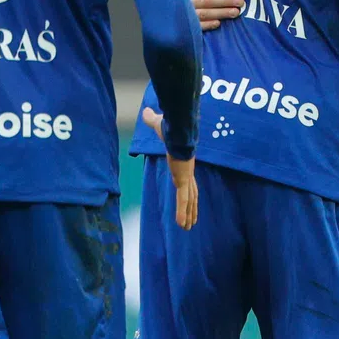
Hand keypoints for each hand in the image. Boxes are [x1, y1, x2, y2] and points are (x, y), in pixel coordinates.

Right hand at [142, 108, 198, 229]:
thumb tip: (146, 110)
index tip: (190, 200)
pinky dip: (182, 212)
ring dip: (188, 215)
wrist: (178, 128)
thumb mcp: (159, 125)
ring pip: (188, 202)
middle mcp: (187, 173)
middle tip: (192, 221)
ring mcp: (186, 177)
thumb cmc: (171, 127)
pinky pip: (182, 200)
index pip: (188, 182)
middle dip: (192, 208)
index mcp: (184, 164)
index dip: (189, 192)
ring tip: (187, 228)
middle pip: (192, 195)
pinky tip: (182, 225)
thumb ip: (153, 120)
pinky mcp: (183, 180)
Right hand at [184, 0, 244, 30]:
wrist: (163, 5)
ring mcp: (183, 14)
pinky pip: (197, 26)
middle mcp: (182, 0)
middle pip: (207, 0)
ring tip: (235, 12)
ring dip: (221, 13)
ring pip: (204, 14)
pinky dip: (208, 25)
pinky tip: (219, 23)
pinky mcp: (183, 26)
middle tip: (240, 1)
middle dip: (225, 1)